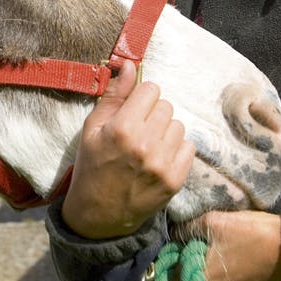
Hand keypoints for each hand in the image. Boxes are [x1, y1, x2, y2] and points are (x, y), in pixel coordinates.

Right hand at [61, 61, 194, 238]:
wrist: (98, 215)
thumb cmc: (91, 167)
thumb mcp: (92, 129)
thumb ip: (114, 96)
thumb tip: (130, 65)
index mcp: (122, 128)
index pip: (151, 90)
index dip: (141, 98)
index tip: (133, 110)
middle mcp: (145, 144)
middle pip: (166, 106)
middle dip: (152, 114)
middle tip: (138, 131)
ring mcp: (163, 164)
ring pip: (178, 125)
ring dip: (165, 131)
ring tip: (148, 146)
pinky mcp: (175, 180)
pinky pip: (189, 147)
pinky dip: (175, 150)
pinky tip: (158, 159)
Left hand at [178, 210, 280, 280]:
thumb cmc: (252, 233)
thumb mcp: (214, 221)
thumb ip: (187, 229)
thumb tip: (173, 235)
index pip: (176, 272)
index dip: (176, 254)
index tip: (182, 240)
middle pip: (194, 278)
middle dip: (194, 259)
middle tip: (203, 238)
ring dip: (212, 265)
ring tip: (222, 245)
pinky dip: (227, 272)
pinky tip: (236, 254)